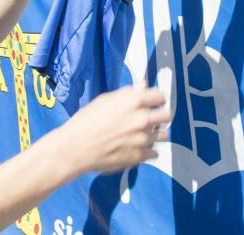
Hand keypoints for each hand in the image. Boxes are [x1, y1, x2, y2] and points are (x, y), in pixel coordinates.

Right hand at [56, 86, 170, 174]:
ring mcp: (143, 139)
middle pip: (167, 116)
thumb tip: (144, 86)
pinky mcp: (139, 156)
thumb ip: (127, 94)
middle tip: (150, 120)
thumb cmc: (86, 119)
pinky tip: (136, 148)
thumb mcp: (105, 100)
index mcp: (134, 101)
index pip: (161, 96)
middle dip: (160, 117)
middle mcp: (143, 119)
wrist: (76, 147)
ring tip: (142, 136)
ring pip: (163, 135)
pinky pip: (155, 152)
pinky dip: (148, 151)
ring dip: (155, 135)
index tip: (152, 104)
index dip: (156, 100)